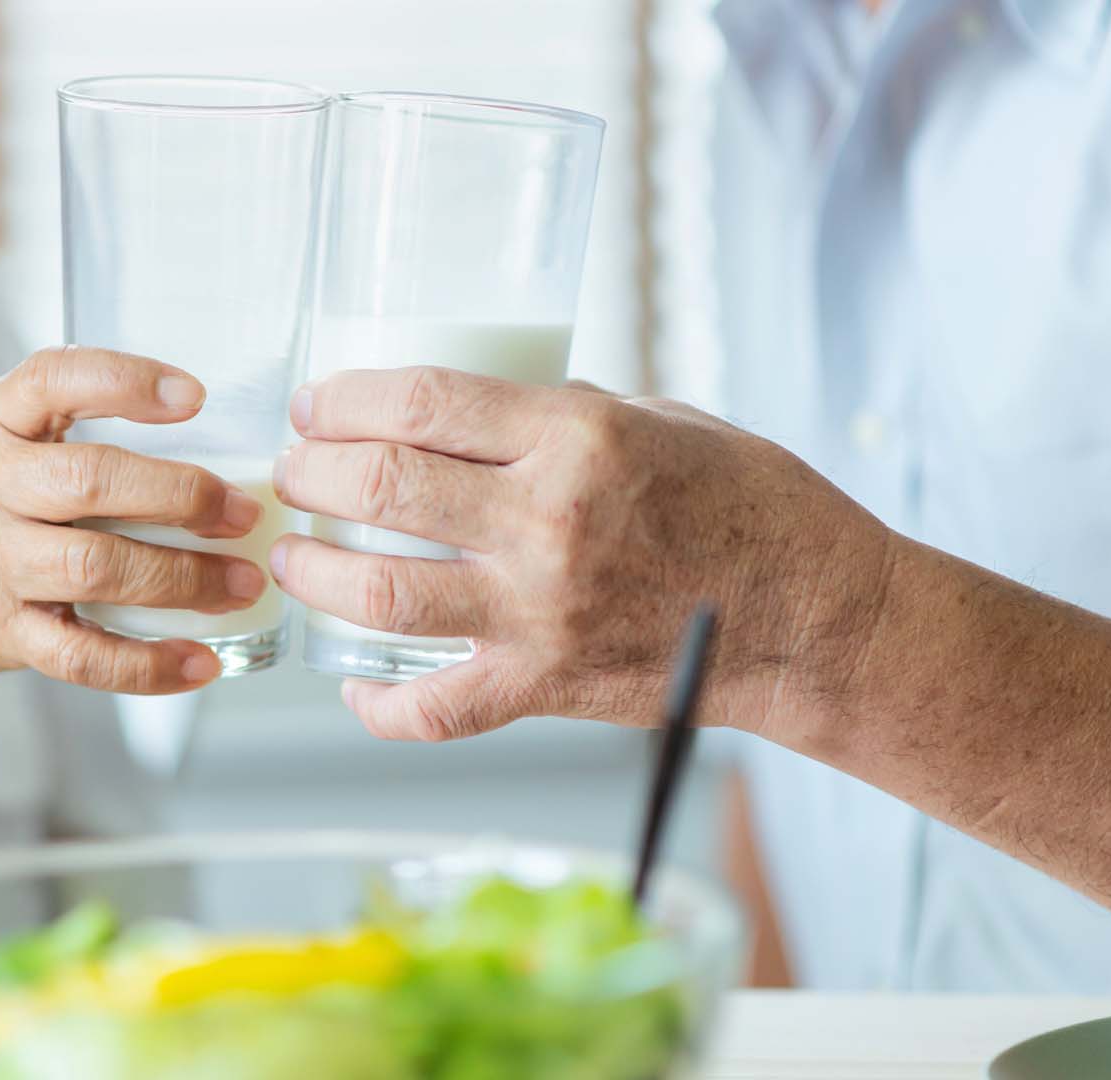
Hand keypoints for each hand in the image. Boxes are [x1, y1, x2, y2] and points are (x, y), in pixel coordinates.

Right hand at [0, 346, 267, 696]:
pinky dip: (147, 665)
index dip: (125, 383)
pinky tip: (200, 660)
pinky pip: (82, 655)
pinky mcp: (5, 633)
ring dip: (183, 578)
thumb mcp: (1, 436)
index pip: (53, 380)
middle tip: (243, 511)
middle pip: (88, 483)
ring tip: (242, 581)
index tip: (196, 397)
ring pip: (94, 569)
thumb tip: (214, 442)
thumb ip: (77, 425)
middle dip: (180, 496)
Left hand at [268, 366, 897, 739]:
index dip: (347, 397)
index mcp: (578, 438)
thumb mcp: (660, 419)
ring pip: (380, 592)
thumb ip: (561, 414)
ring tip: (297, 555)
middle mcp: (548, 523)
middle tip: (295, 470)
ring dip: (317, 570)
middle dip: (314, 471)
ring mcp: (541, 613)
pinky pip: (434, 709)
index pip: (423, 402)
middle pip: (382, 486)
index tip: (318, 402)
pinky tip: (352, 683)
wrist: (815, 618)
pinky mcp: (546, 686)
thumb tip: (475, 416)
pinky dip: (379, 705)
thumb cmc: (752, 507)